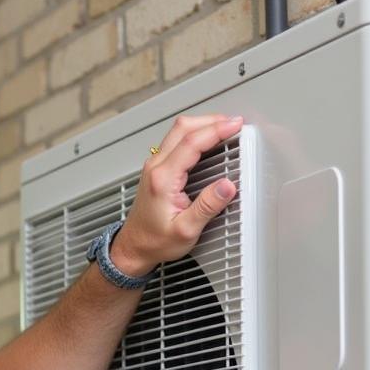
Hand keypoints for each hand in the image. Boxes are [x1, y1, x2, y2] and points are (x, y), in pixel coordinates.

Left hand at [110, 114, 242, 277]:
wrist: (133, 248)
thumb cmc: (154, 242)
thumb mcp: (185, 231)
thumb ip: (207, 207)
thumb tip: (227, 186)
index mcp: (163, 180)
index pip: (191, 143)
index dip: (216, 130)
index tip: (235, 126)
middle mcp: (155, 168)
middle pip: (183, 128)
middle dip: (211, 120)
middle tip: (235, 124)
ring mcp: (154, 166)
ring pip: (178, 131)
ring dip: (203, 124)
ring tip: (225, 129)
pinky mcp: (156, 169)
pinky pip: (175, 141)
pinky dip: (195, 134)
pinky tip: (208, 140)